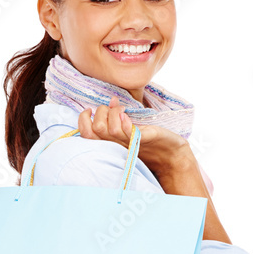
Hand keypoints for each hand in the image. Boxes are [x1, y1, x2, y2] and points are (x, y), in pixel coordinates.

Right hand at [76, 94, 194, 178]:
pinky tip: (126, 115)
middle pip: (96, 129)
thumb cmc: (147, 141)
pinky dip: (124, 122)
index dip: (83, 119)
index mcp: (109, 143)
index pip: (86, 133)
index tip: (90, 110)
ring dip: (114, 113)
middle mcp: (115, 145)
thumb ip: (117, 116)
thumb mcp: (128, 127)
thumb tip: (111, 100)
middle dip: (101, 112)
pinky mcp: (141, 141)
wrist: (169, 153)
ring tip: (123, 110)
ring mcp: (127, 144)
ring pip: (109, 129)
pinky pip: (128, 133)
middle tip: (113, 109)